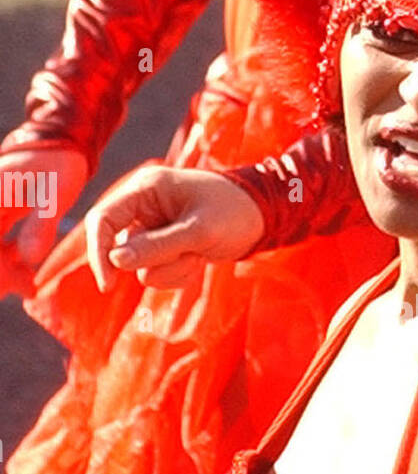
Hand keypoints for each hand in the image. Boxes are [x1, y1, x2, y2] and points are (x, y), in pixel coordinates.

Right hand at [0, 146, 88, 292]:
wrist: (63, 140)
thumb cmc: (60, 163)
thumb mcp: (55, 195)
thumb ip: (41, 225)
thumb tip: (30, 259)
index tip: (14, 288)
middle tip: (26, 291)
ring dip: (3, 269)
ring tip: (30, 287)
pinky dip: (8, 258)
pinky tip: (27, 271)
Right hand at [85, 166, 264, 291]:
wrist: (260, 218)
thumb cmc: (234, 213)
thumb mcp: (199, 231)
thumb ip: (158, 246)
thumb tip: (116, 261)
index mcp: (146, 188)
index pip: (103, 219)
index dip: (99, 252)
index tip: (108, 285)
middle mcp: (143, 207)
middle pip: (120, 249)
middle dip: (158, 261)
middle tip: (191, 256)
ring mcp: (152, 228)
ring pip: (141, 267)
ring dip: (172, 269)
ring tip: (199, 253)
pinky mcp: (163, 247)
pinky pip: (156, 273)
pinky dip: (178, 274)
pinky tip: (199, 259)